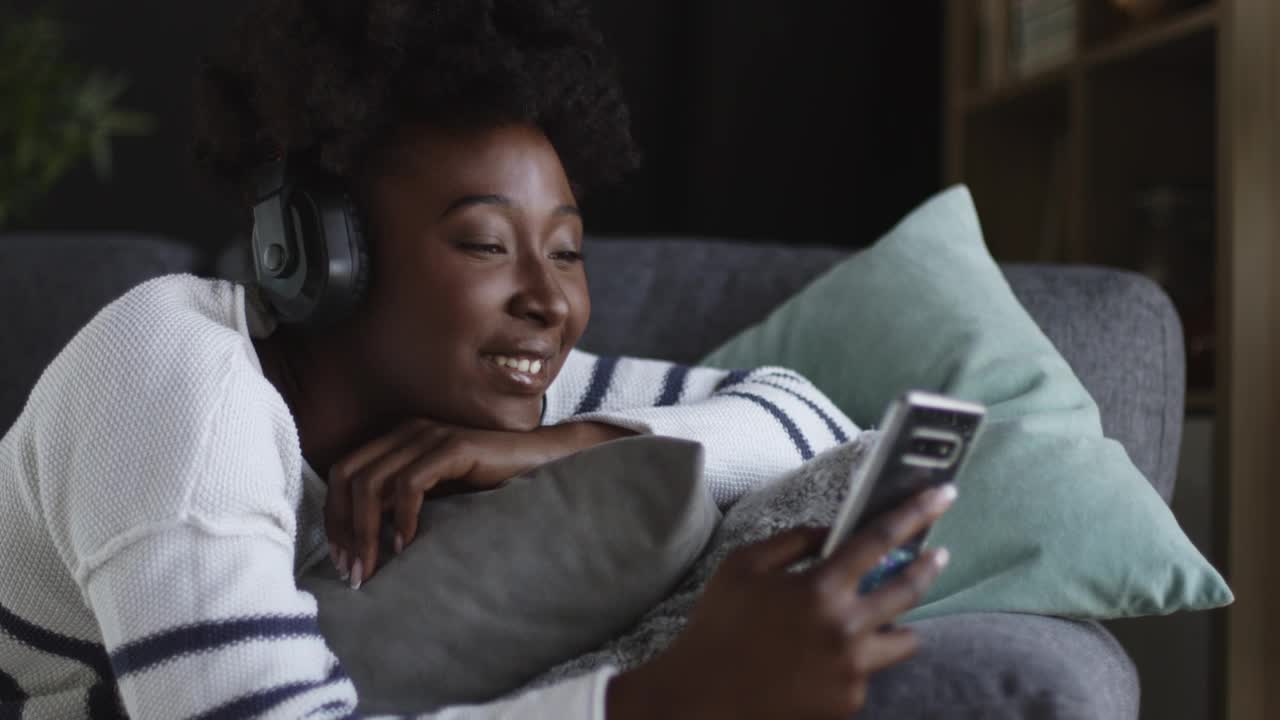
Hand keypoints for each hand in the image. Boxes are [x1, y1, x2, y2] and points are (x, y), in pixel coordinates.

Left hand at [324, 417, 633, 586]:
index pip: (342, 473)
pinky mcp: (455, 447)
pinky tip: (408, 546)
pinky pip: (411, 484)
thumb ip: (402, 504)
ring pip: (372, 483)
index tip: (342, 560)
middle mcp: (408, 430)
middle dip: (343, 529)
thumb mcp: (437, 496)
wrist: (545, 463)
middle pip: (348, 477)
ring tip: (373, 568)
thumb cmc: (492, 485)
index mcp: (398, 438)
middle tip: (352, 571)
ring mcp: (430, 435)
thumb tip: (362, 544)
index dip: (333, 518)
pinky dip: (403, 518)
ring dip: (367, 531)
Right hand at [607, 484, 956, 719]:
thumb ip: (793, 541)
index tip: (943, 494)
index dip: (916, 511)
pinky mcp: (849, 701)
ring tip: (887, 617)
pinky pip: (870, 671)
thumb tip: (831, 531)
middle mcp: (845, 629)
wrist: (702, 698)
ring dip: (898, 622)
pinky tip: (830, 658)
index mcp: (819, 588)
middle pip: (908, 589)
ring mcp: (851, 669)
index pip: (881, 539)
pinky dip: (858, 658)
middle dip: (928, 566)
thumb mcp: (743, 566)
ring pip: (904, 639)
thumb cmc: (718, 626)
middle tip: (937, 555)